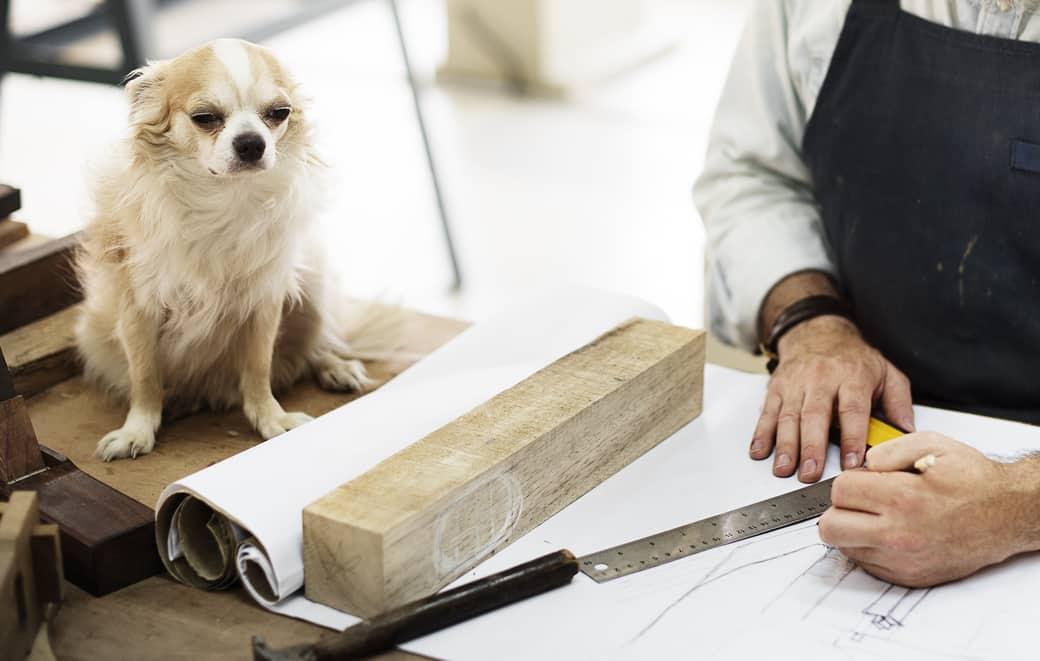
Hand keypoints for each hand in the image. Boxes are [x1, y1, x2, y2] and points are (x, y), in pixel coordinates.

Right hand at [750, 315, 913, 481]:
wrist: (818, 333)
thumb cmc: (853, 360)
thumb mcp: (886, 373)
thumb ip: (899, 403)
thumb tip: (906, 433)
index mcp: (852, 377)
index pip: (852, 409)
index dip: (851, 437)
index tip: (852, 461)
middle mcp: (821, 379)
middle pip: (815, 415)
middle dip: (811, 446)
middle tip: (810, 473)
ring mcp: (796, 383)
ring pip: (788, 416)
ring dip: (785, 445)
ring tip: (784, 468)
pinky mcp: (777, 388)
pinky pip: (768, 412)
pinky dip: (761, 433)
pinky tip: (760, 451)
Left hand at [819, 432, 1035, 586]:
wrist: (1006, 515)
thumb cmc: (973, 481)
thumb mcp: (933, 444)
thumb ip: (889, 449)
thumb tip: (863, 462)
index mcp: (903, 498)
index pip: (840, 491)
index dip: (848, 481)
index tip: (863, 480)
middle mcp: (899, 535)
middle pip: (831, 527)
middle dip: (838, 509)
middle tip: (858, 502)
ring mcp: (902, 561)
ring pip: (844, 547)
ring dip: (852, 529)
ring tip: (877, 516)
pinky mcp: (907, 577)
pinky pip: (865, 564)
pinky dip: (868, 547)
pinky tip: (888, 532)